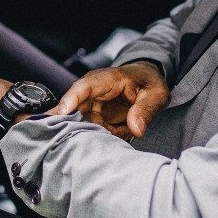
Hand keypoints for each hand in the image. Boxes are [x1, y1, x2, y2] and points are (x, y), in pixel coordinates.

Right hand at [53, 62, 168, 140]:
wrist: (145, 81)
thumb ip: (146, 110)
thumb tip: (137, 129)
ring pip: (80, 124)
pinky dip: (103, 137)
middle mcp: (92, 92)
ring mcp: (90, 106)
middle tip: (74, 137)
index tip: (61, 114)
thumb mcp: (156, 94)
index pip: (84, 87)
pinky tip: (118, 135)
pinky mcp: (92, 118)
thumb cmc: (148, 82)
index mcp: (106, 79)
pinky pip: (91, 132)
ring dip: (93, 134)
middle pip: (72, 108)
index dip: (71, 100)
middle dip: (68, 123)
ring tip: (115, 135)